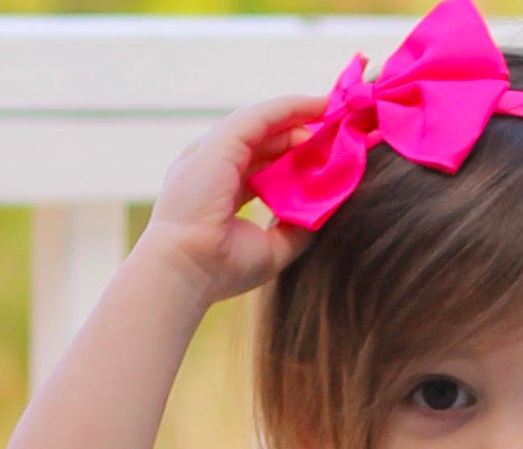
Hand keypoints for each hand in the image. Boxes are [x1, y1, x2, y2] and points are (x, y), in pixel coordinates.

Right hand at [137, 96, 323, 301]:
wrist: (187, 268)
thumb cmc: (222, 268)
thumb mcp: (272, 248)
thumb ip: (295, 229)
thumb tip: (322, 213)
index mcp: (221, 187)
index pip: (260, 163)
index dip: (291, 156)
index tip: (323, 155)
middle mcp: (215, 164)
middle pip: (263, 140)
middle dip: (298, 133)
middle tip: (336, 133)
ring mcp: (214, 151)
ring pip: (262, 123)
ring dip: (298, 116)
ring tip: (331, 112)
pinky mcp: (220, 143)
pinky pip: (261, 117)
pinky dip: (289, 108)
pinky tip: (316, 106)